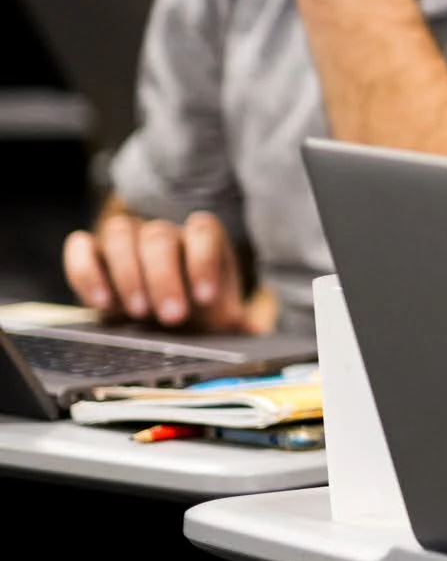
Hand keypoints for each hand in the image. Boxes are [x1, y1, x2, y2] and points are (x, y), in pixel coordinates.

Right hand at [62, 210, 276, 333]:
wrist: (165, 320)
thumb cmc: (199, 315)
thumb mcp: (222, 318)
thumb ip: (237, 322)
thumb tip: (252, 331)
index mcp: (201, 239)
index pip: (203, 230)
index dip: (204, 261)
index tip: (206, 299)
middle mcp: (164, 233)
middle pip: (159, 235)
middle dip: (164, 277)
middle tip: (171, 317)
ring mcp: (126, 239)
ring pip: (119, 233)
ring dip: (126, 273)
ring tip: (136, 313)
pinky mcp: (93, 254)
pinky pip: (81, 246)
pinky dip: (86, 270)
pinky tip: (101, 302)